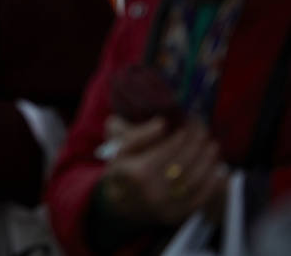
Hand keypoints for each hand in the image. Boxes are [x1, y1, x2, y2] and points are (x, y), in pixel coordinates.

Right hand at [99, 117, 228, 226]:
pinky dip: (213, 184)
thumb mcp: (119, 147)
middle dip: (198, 143)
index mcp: (138, 172)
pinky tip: (218, 169)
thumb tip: (163, 123)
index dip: (184, 133)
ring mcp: (166, 206)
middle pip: (185, 163)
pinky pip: (200, 199)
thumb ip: (139, 133)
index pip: (169, 148)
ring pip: (196, 181)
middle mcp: (153, 191)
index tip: (191, 120)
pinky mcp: (176, 216)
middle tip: (204, 128)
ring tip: (212, 145)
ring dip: (208, 161)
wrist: (118, 202)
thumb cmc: (120, 168)